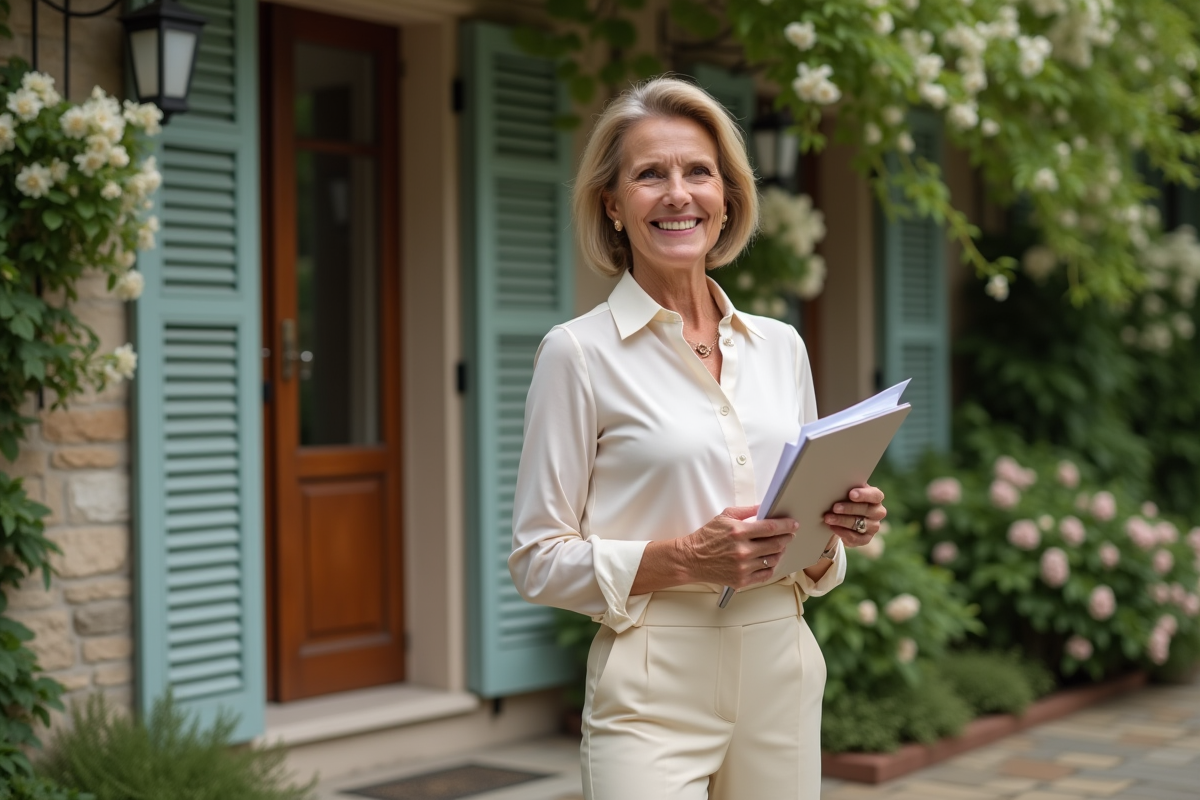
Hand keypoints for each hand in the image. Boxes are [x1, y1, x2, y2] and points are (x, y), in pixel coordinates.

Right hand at [678, 505, 797, 588]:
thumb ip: (746, 511)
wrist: (691, 559)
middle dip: (787, 538)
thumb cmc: (707, 537)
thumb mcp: (724, 516)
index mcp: (738, 532)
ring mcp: (743, 567)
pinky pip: (765, 574)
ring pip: (773, 560)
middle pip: (776, 544)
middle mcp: (742, 550)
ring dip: (780, 552)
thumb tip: (764, 508)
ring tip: (779, 547)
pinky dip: (771, 567)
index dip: (786, 526)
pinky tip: (770, 560)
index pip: (771, 528)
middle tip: (789, 535)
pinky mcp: (741, 580)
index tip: (794, 524)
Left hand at [823, 485, 886, 547]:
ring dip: (842, 521)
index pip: (875, 495)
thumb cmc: (845, 498)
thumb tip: (832, 486)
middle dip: (849, 508)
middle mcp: (878, 512)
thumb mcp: (847, 491)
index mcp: (876, 497)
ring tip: (828, 518)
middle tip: (834, 507)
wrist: (843, 515)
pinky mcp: (866, 539)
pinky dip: (842, 532)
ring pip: (859, 524)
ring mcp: (874, 526)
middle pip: (866, 510)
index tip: (851, 494)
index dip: (864, 495)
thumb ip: (846, 488)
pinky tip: (833, 527)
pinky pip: (855, 538)